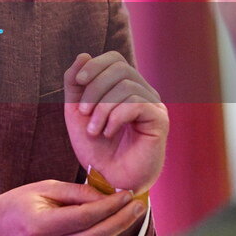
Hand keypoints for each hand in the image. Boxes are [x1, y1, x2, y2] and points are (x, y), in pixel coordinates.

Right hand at [0, 179, 146, 235]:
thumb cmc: (16, 204)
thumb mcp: (42, 188)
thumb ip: (75, 192)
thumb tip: (105, 196)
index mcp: (40, 225)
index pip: (84, 217)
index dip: (109, 206)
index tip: (126, 195)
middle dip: (120, 220)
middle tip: (137, 205)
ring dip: (115, 230)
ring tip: (130, 213)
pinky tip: (111, 225)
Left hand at [64, 52, 167, 193]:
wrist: (109, 180)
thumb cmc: (95, 148)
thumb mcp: (76, 112)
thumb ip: (75, 83)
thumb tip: (83, 55)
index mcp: (124, 87)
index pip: (114, 59)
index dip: (95, 65)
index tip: (79, 81)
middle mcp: (143, 91)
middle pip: (120, 68)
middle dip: (95, 88)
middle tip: (84, 113)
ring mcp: (154, 104)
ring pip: (126, 86)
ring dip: (102, 108)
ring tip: (94, 130)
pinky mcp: (160, 120)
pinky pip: (138, 103)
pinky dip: (116, 117)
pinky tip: (109, 133)